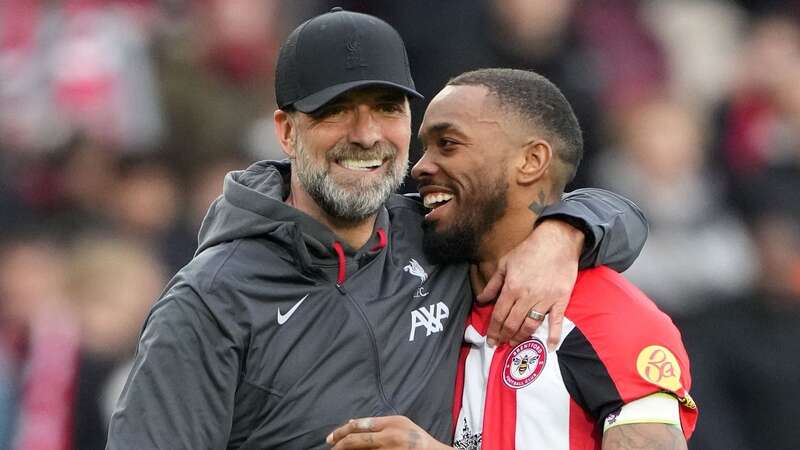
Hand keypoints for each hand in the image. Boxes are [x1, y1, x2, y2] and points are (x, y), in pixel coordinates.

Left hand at [327, 416, 451, 448]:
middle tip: (331, 447)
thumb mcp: (400, 423)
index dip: (341, 431)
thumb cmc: (416, 439)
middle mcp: (389, 437)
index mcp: (391, 423)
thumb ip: (378, 423)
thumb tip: (352, 424)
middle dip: (338, 445)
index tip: (331, 438)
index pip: (359, 425)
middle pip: (355, 440)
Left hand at [477, 219, 582, 349]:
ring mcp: (545, 299)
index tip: (490, 340)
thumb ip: (492, 284)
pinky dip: (553, 335)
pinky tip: (550, 346)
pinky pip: (556, 321)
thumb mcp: (505, 263)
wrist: (557, 240)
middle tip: (500, 344)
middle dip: (504, 336)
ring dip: (521, 337)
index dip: (493, 330)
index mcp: (512, 287)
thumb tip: (481, 300)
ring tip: (514, 343)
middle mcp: (526, 296)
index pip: (498, 314)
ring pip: (530, 325)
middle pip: (512, 323)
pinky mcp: (560, 299)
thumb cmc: (529, 250)